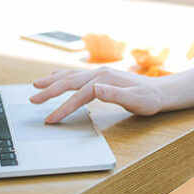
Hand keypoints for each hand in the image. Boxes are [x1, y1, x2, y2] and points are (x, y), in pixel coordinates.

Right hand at [30, 66, 164, 122]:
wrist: (160, 92)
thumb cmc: (149, 99)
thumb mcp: (135, 100)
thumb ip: (115, 94)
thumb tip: (95, 88)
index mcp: (105, 79)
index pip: (79, 94)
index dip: (64, 107)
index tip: (51, 119)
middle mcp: (100, 73)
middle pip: (69, 81)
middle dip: (49, 91)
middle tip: (33, 100)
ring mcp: (100, 73)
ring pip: (70, 76)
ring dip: (52, 81)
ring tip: (36, 85)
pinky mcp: (100, 77)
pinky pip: (76, 76)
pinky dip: (62, 77)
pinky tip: (55, 77)